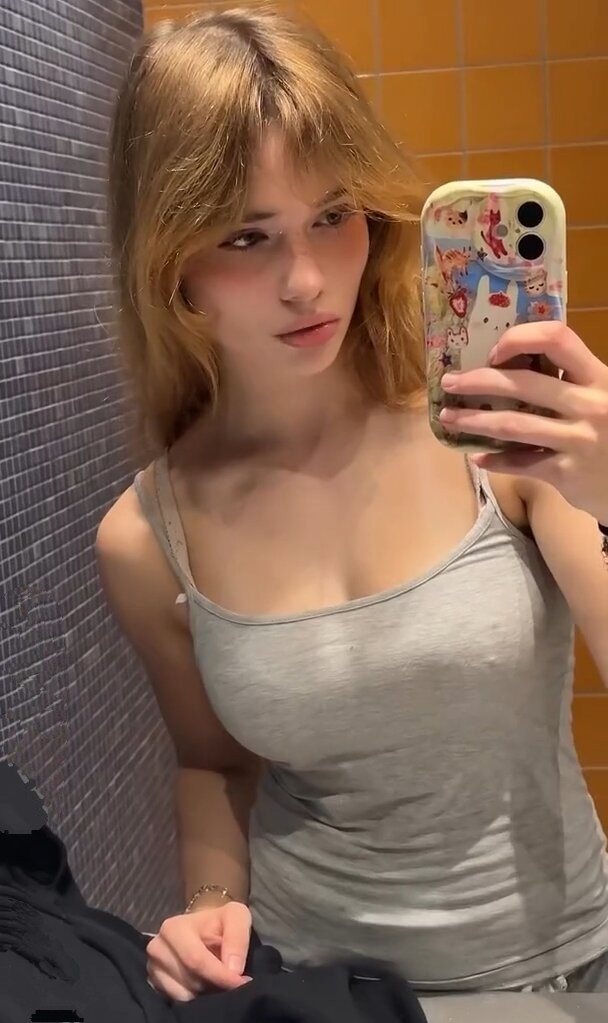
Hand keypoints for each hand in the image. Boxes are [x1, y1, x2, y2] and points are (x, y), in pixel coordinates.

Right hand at [146, 901, 252, 1001]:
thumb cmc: (219, 923)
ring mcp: (153, 968)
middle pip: (190, 979)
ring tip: (215, 977)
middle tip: (230, 978)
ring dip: (205, 990)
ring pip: (184, 994)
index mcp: (173, 928)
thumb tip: (233, 969)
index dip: (220, 974)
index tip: (241, 982)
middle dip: (214, 982)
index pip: (196, 960)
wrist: (205, 930)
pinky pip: (176, 1001)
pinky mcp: (155, 984)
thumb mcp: (237, 916)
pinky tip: (202, 983)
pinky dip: (194, 997)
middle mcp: (157, 948)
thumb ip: (238, 937)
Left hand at [438, 321, 607, 521]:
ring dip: (474, 421)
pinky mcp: (567, 473)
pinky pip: (521, 464)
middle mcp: (590, 405)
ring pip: (513, 426)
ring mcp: (578, 441)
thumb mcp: (602, 397)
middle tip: (450, 383)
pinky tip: (478, 457)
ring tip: (450, 418)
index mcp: (599, 378)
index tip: (494, 352)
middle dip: (478, 381)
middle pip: (523, 384)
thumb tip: (507, 367)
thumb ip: (570, 382)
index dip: (520, 339)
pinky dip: (496, 461)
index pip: (558, 339)